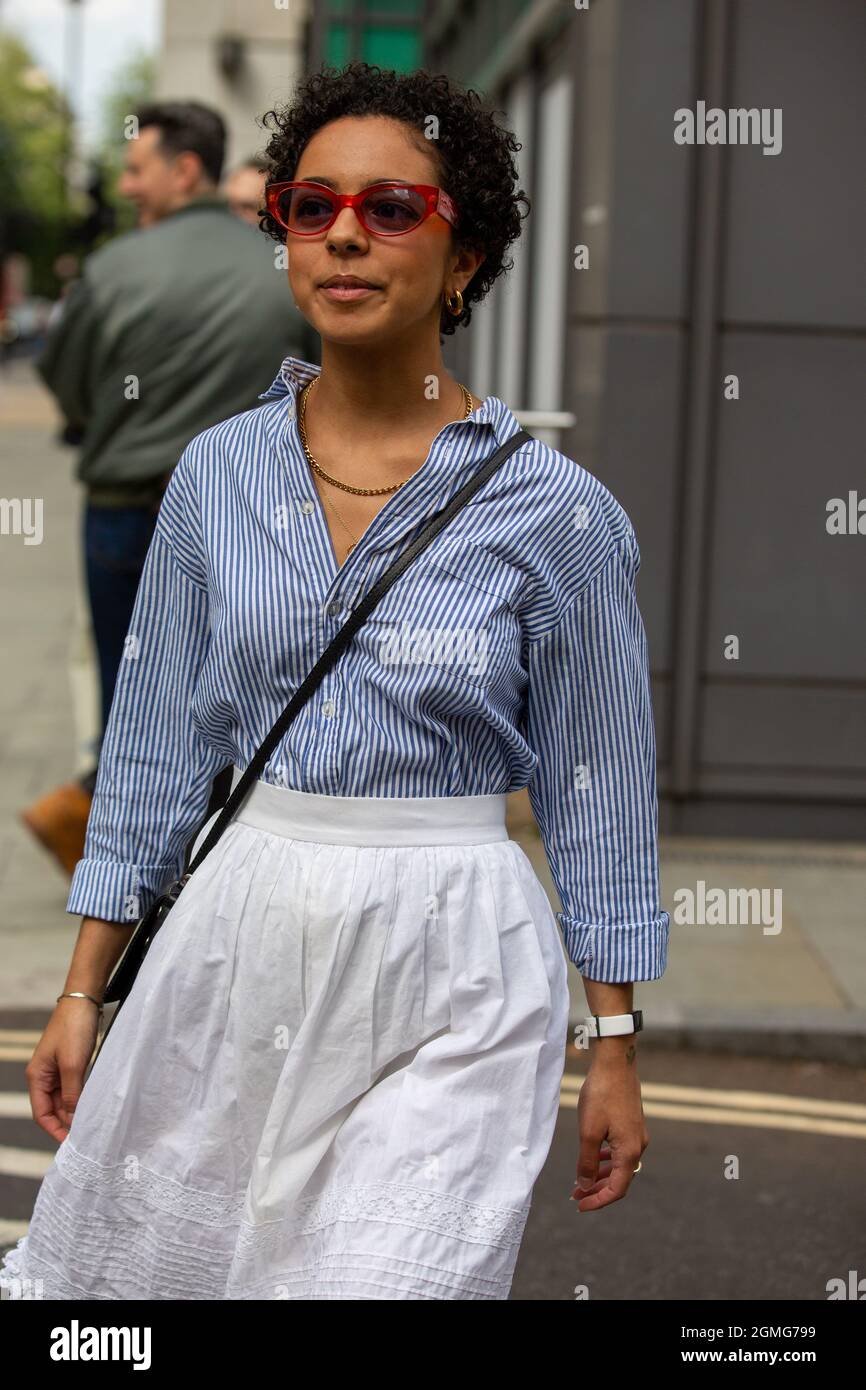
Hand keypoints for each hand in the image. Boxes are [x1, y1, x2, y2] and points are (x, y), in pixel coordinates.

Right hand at [25, 999, 100, 1143]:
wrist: (84, 1000)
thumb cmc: (74, 1028)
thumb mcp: (73, 1064)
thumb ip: (72, 1094)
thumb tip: (72, 1120)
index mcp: (37, 1077)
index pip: (42, 1113)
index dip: (54, 1130)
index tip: (70, 1144)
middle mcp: (45, 1076)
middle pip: (53, 1109)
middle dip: (66, 1124)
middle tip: (85, 1139)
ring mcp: (58, 1070)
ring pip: (64, 1100)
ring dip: (74, 1113)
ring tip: (90, 1127)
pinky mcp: (72, 1064)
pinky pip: (74, 1089)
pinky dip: (81, 1099)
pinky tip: (92, 1107)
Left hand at [571, 1043, 647, 1210]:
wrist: (615, 1063)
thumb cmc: (601, 1095)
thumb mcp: (588, 1131)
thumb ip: (586, 1161)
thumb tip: (584, 1184)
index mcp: (629, 1152)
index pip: (617, 1189)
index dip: (598, 1201)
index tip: (579, 1204)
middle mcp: (638, 1146)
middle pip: (619, 1179)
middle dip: (596, 1189)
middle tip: (575, 1194)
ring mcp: (637, 1135)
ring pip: (619, 1165)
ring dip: (600, 1175)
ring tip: (580, 1180)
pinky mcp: (632, 1124)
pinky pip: (620, 1151)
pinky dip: (606, 1160)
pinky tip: (594, 1158)